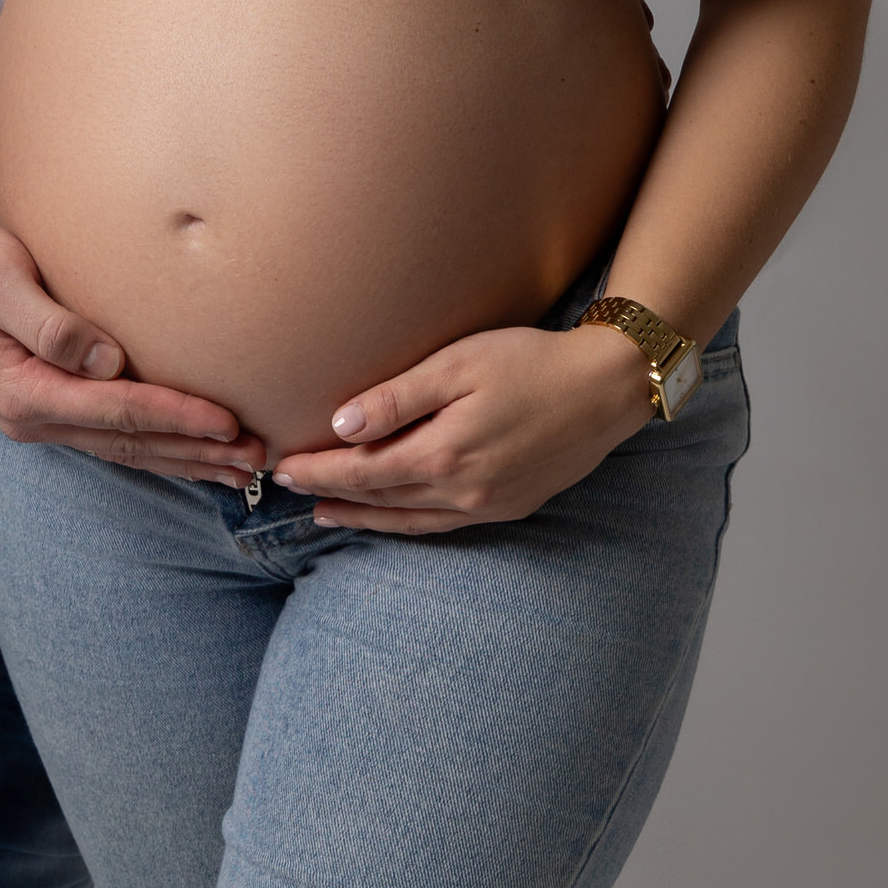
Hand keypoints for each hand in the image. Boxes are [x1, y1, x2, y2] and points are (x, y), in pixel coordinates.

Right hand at [0, 215, 266, 489]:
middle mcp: (35, 417)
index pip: (117, 411)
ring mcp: (41, 419)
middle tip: (259, 458)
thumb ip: (48, 321)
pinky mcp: (49, 408)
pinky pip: (113, 437)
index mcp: (25, 391)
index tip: (228, 422)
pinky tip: (190, 454)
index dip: (176, 417)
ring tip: (243, 470)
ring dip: (184, 459)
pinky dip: (157, 448)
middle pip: (130, 443)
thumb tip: (104, 359)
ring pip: (126, 449)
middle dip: (195, 452)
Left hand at [271, 322, 654, 534]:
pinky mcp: (508, 507)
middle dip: (331, 492)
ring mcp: (487, 505)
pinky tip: (393, 516)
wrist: (604, 389)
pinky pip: (443, 525)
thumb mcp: (458, 365)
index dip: (320, 470)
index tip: (283, 466)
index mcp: (445, 455)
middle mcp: (463, 491)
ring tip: (326, 514)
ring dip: (364, 517)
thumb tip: (343, 426)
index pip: (363, 471)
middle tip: (287, 486)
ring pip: (409, 519)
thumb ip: (398, 398)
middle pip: (380, 498)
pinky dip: (407, 523)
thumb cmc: (529, 362)